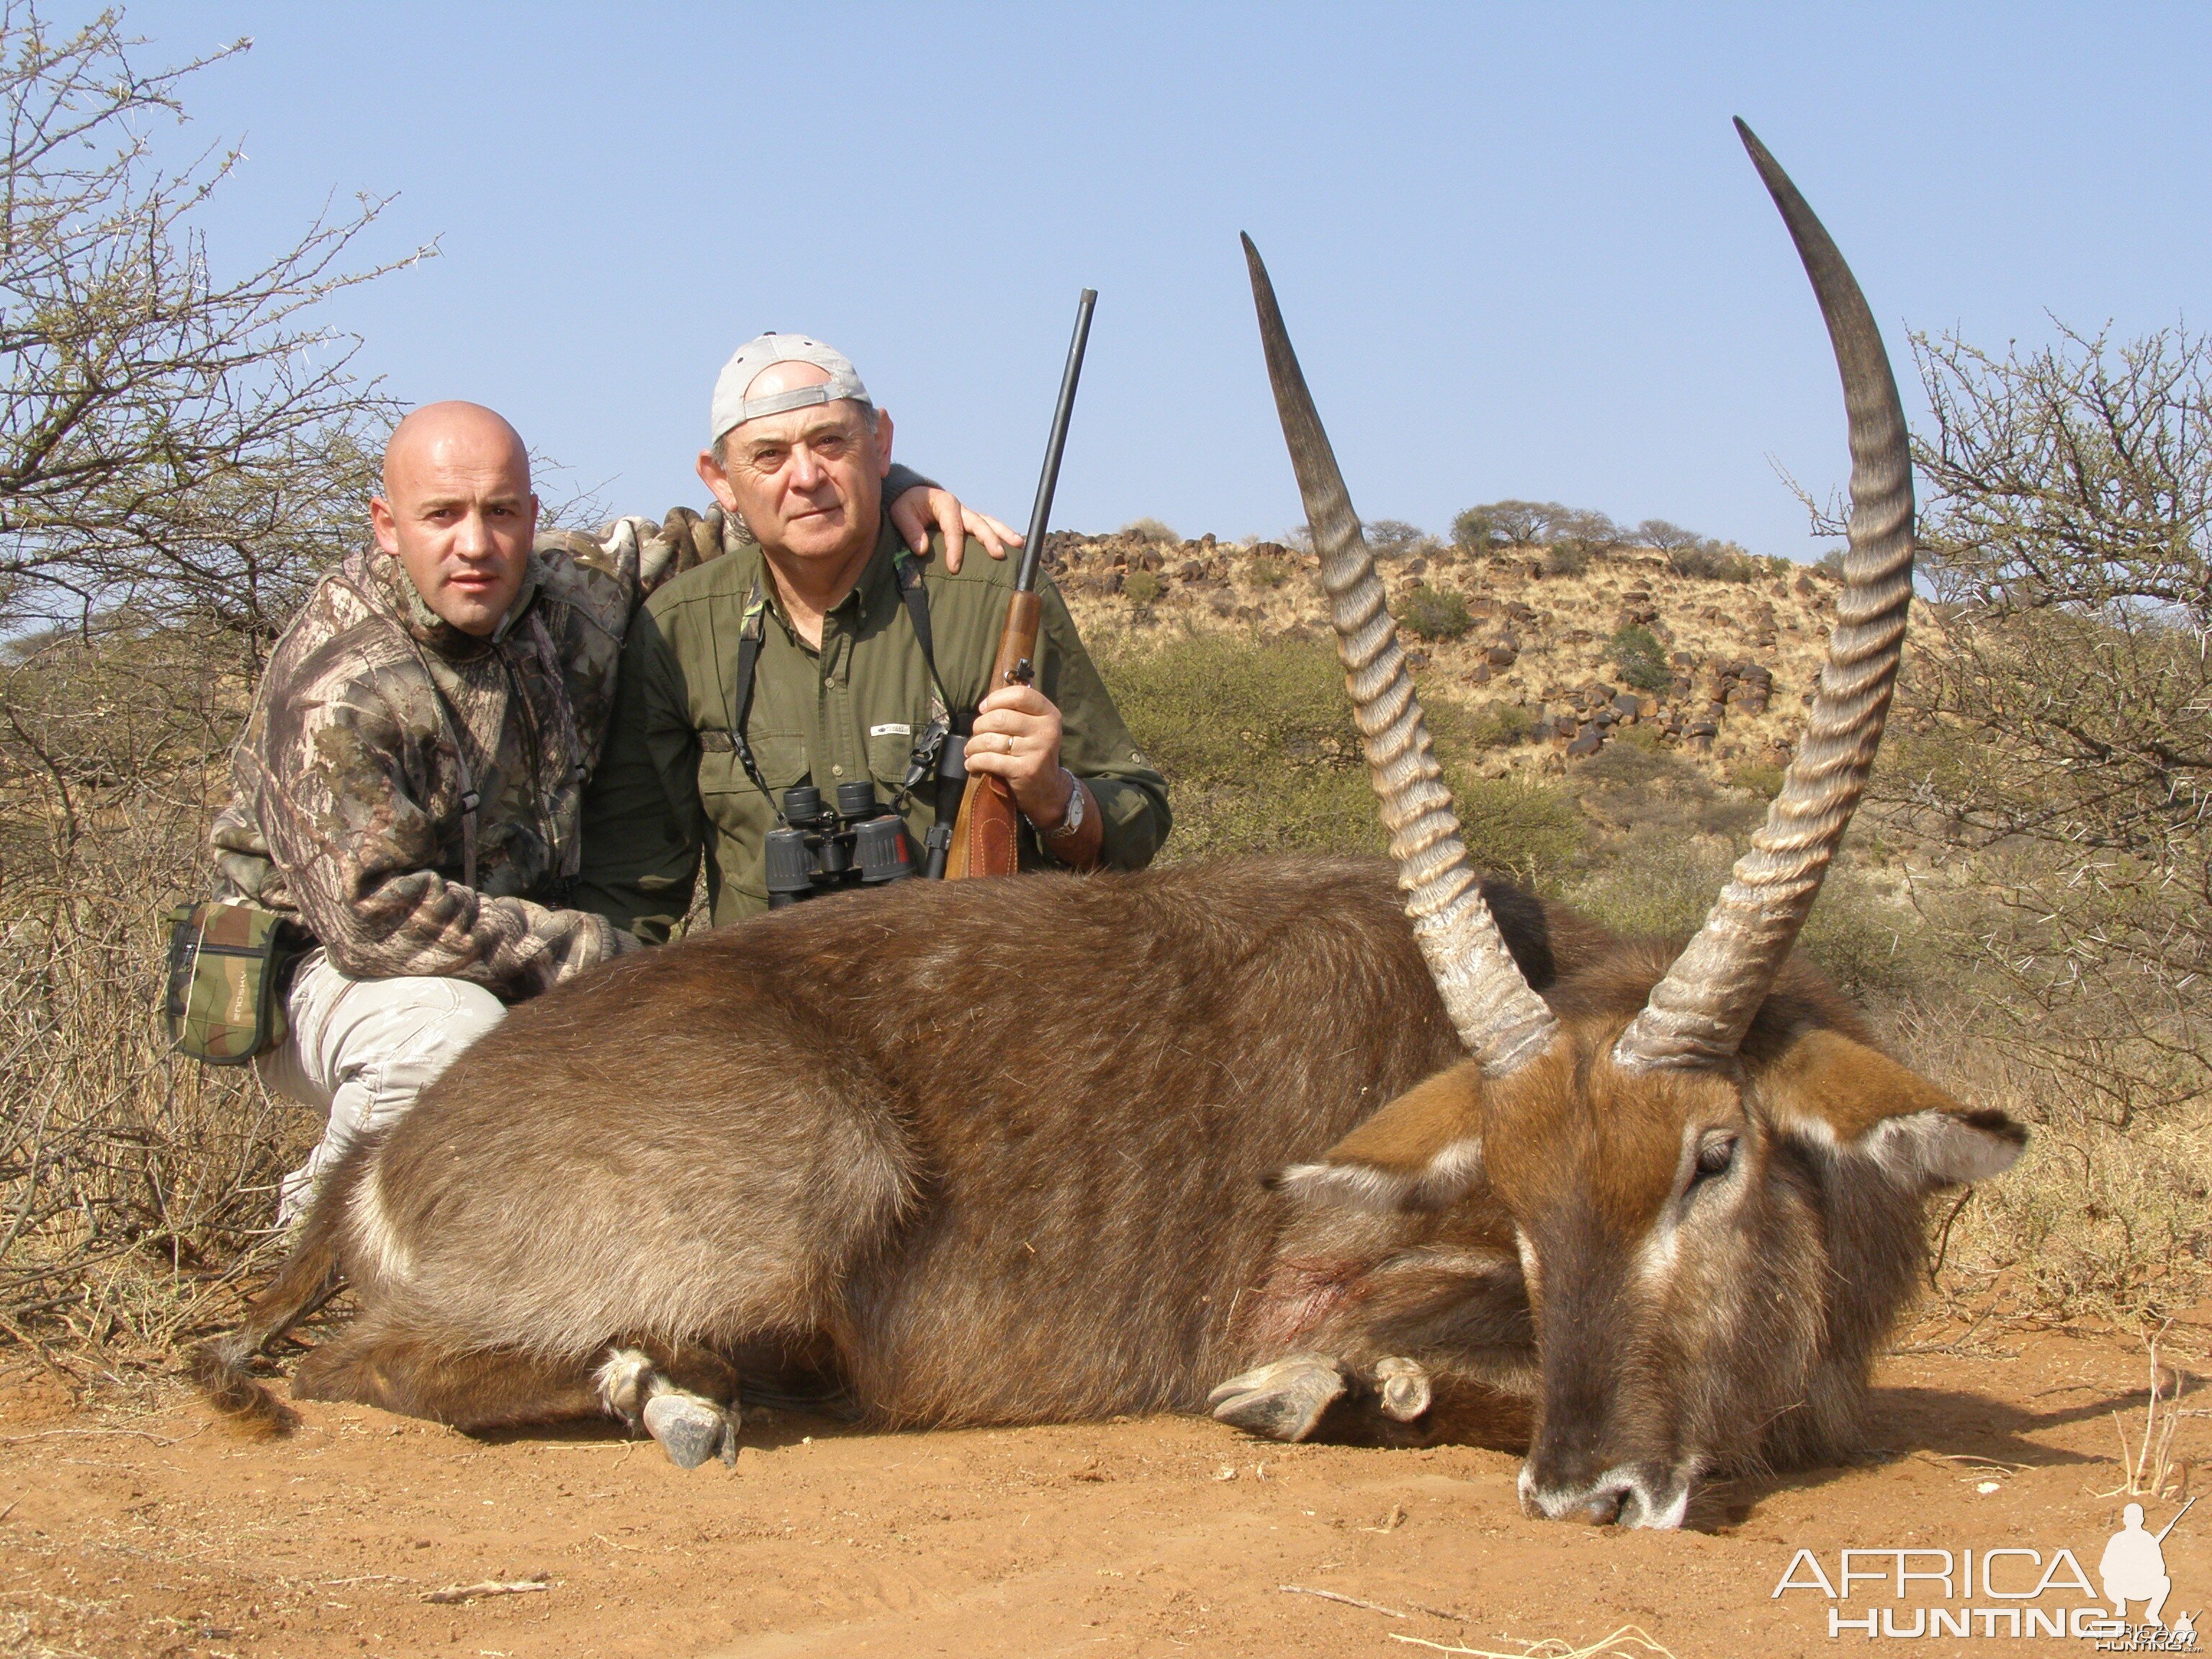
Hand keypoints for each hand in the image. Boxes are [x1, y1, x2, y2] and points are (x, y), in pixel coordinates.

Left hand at [888, 485, 1022, 573]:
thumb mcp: (900, 512)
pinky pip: (988, 527)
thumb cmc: (904, 504)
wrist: (909, 495)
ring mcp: (967, 514)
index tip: (954, 568)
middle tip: (998, 554)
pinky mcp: (969, 522)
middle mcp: (960, 507)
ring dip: (1004, 534)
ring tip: (1019, 545)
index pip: (953, 528)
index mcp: (944, 503)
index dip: (955, 548)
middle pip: (979, 522)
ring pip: (989, 523)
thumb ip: (910, 529)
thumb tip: (922, 549)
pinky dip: (1000, 535)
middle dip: (989, 538)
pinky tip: (1014, 545)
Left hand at [962, 683, 1074, 826]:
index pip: (1020, 695)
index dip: (996, 699)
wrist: (1047, 789)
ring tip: (971, 750)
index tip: (984, 709)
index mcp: (1049, 714)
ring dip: (973, 745)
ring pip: (991, 740)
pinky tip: (972, 764)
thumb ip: (1017, 711)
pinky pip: (989, 760)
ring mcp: (1037, 750)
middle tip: (976, 734)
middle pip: (999, 718)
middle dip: (979, 725)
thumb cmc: (1033, 752)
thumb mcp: (1034, 727)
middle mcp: (1046, 730)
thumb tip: (986, 704)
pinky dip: (975, 761)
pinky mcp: (1025, 770)